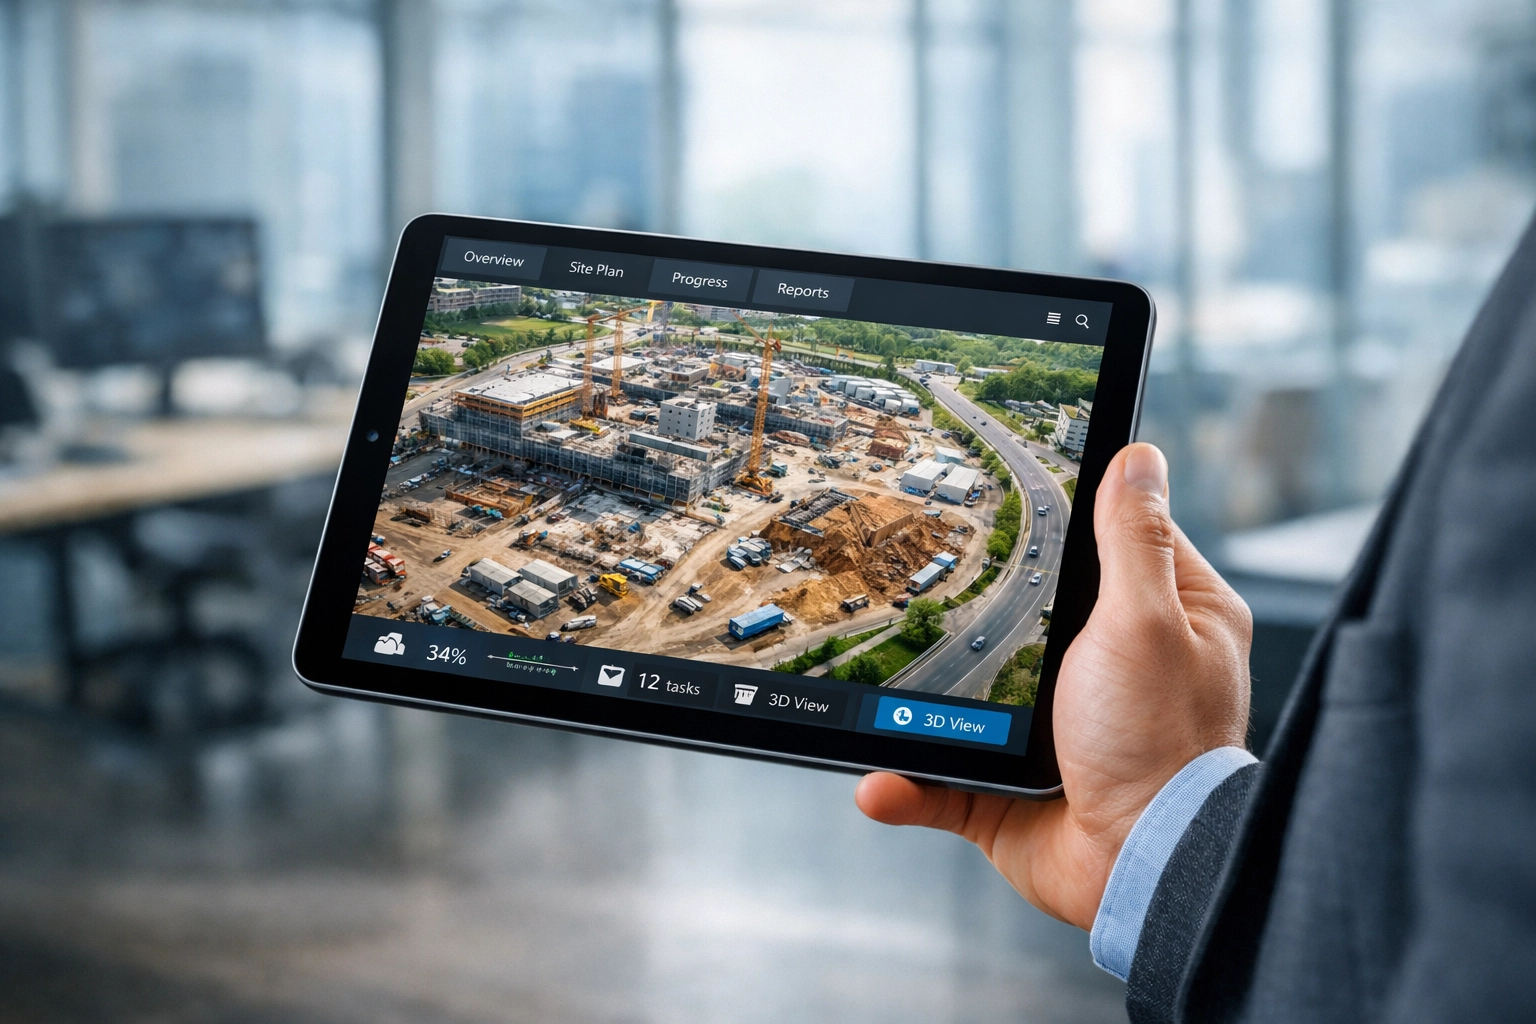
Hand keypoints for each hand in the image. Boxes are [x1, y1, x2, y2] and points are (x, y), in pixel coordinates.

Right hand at [856, 443, 1251, 929]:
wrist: (1144, 870)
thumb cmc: (1163, 743)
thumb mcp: (1145, 619)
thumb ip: (1131, 539)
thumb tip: (1139, 457)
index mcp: (1168, 623)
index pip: (1117, 543)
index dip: (1073, 513)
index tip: (1013, 483)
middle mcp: (1117, 674)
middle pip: (1032, 614)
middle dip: (977, 605)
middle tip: (919, 575)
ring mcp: (1061, 734)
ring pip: (976, 697)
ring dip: (921, 703)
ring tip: (880, 685)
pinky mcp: (1015, 793)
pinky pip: (944, 782)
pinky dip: (909, 785)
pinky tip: (880, 778)